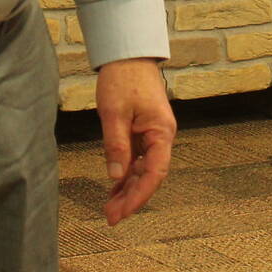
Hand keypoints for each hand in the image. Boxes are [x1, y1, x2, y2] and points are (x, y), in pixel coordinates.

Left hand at [94, 57, 173, 224]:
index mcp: (162, 132)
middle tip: (110, 217)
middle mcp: (162, 137)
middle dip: (131, 198)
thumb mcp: (114, 113)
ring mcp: (153, 135)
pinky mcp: (143, 131)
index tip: (122, 212)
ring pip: (142, 169)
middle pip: (149, 175)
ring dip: (127, 189)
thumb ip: (116, 146)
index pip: (155, 173)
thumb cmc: (123, 79)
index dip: (139, 196)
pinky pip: (137, 159)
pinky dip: (126, 174)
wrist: (128, 54)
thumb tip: (116, 176)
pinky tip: (114, 188)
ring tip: (109, 208)